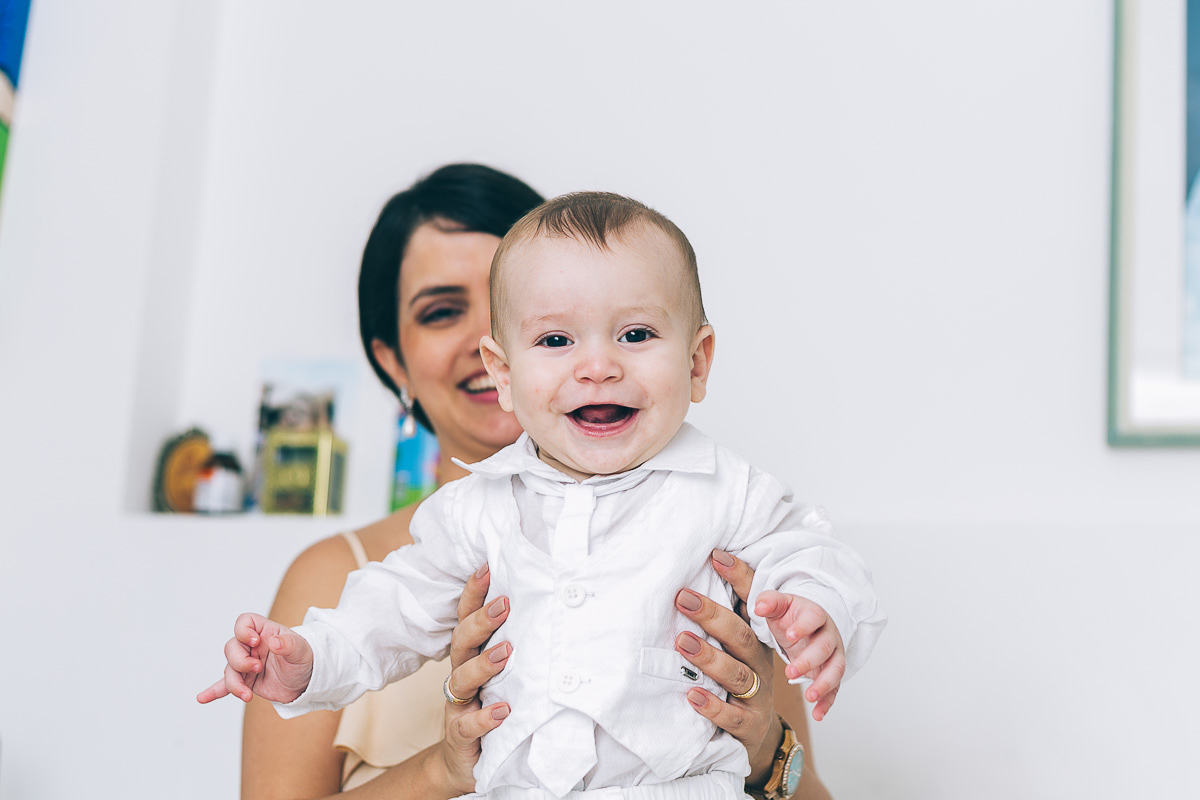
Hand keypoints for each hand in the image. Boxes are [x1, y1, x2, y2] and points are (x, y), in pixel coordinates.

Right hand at [196, 612, 313, 704]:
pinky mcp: (244, 681)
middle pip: (231, 648)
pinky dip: (214, 692)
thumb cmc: (304, 659)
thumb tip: (275, 642)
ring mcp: (246, 664)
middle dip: (240, 661)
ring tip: (247, 695)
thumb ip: (289, 644)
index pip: (244, 622)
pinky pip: (225, 686)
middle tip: (257, 668)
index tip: (254, 641)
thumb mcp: (301, 650)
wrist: (306, 681)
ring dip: (234, 683)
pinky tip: (202, 698)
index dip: (243, 631)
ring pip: (228, 670)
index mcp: (264, 631)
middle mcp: (251, 646)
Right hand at [435, 563, 513, 794]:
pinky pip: (467, 725)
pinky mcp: (460, 734)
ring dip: (483, 664)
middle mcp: (461, 674)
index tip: (488, 567)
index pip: (467, 618)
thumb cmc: (492, 706)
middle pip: (462, 641)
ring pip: (461, 679)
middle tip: (504, 604)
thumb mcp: (507, 675)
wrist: (469, 761)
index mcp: (472, 655)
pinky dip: (484, 718)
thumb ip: (517, 646)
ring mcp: (458, 705)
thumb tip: (552, 609)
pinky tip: (503, 711)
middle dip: (480, 620)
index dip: (473, 593)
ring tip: (506, 652)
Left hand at [673, 551, 781, 786]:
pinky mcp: (749, 725)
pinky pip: (732, 716)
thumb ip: (716, 619)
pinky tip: (691, 695)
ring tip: (682, 642)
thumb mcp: (732, 648)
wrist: (755, 735)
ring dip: (709, 657)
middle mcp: (759, 662)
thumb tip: (685, 580)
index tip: (716, 555)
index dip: (739, 578)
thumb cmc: (734, 680)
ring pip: (736, 673)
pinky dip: (712, 706)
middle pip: (741, 635)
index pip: (751, 603)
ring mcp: (757, 695)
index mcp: (755, 638)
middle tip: (684, 598)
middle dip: (713, 615)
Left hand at [754, 590, 844, 720]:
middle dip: (809, 660)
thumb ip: (769, 602)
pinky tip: (818, 715)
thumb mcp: (779, 605)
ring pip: (835, 669)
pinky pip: (835, 689)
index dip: (803, 626)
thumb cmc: (790, 615)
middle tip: (789, 671)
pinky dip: (828, 702)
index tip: (789, 635)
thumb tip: (758, 607)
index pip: (814, 618)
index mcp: (815, 614)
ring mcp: (833, 655)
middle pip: (825, 647)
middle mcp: (828, 635)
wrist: (805, 624)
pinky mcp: (832, 672)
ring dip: (824, 684)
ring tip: (809, 697)